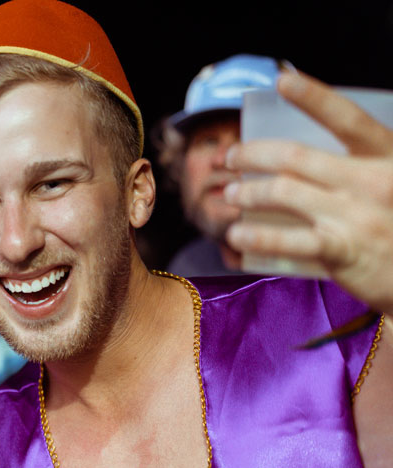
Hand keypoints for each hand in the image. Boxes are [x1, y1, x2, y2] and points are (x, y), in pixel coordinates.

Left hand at [225, 71, 392, 314]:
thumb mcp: (388, 184)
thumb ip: (355, 168)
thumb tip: (298, 158)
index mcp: (387, 157)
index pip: (348, 118)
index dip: (315, 96)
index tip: (283, 79)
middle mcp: (373, 180)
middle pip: (296, 156)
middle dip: (252, 154)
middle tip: (229, 158)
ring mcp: (357, 215)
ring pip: (284, 192)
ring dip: (248, 190)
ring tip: (231, 194)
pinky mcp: (343, 249)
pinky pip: (288, 239)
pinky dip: (257, 235)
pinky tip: (237, 234)